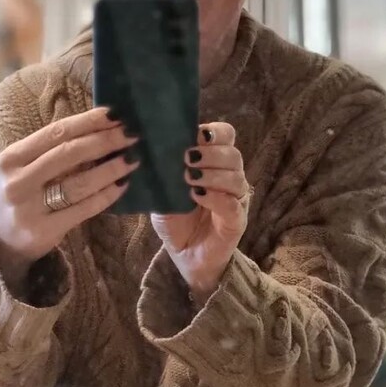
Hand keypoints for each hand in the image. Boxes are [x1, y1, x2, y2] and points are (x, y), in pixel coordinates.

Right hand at [0, 107, 138, 291]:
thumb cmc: (16, 194)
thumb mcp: (20, 167)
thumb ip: (50, 151)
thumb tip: (99, 129)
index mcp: (11, 157)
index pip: (56, 132)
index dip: (88, 122)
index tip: (116, 114)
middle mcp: (18, 181)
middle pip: (69, 154)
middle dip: (105, 141)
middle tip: (132, 134)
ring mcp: (30, 208)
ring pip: (79, 183)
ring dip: (111, 168)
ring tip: (132, 159)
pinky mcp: (44, 231)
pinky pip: (83, 209)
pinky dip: (106, 196)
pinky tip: (121, 185)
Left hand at [151, 121, 251, 303]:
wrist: (184, 254)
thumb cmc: (176, 219)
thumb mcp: (162, 190)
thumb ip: (162, 170)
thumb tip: (148, 147)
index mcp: (214, 162)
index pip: (226, 135)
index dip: (213, 132)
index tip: (194, 136)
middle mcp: (229, 176)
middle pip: (233, 153)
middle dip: (210, 153)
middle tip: (187, 159)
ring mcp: (235, 198)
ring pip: (236, 176)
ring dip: (211, 173)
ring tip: (189, 179)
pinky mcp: (237, 220)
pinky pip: (233, 204)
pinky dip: (215, 197)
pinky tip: (197, 196)